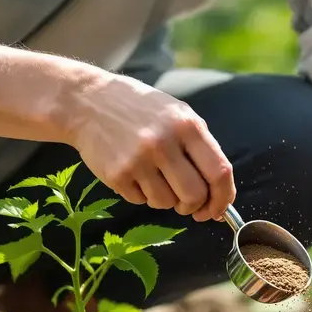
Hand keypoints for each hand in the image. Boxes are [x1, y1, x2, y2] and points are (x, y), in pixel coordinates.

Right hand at [68, 71, 235, 220]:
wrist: (87, 102)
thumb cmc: (140, 109)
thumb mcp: (177, 113)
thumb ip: (200, 147)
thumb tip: (219, 191)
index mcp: (187, 125)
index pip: (219, 172)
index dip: (224, 197)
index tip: (219, 209)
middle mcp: (164, 143)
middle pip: (195, 195)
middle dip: (195, 206)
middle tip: (188, 204)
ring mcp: (139, 160)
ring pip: (167, 203)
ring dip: (166, 199)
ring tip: (154, 177)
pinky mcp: (117, 175)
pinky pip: (141, 201)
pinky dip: (142, 194)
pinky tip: (134, 172)